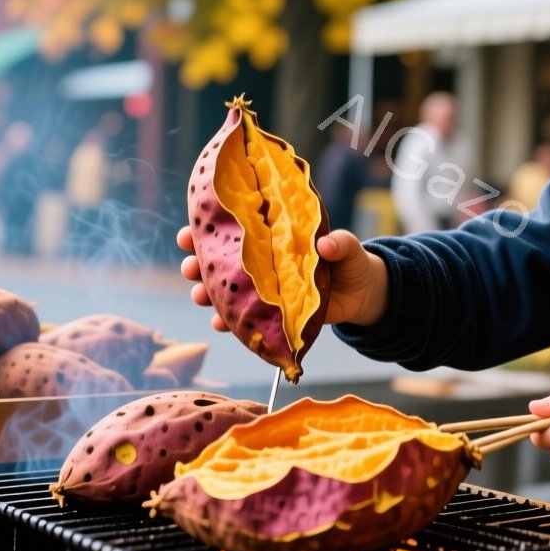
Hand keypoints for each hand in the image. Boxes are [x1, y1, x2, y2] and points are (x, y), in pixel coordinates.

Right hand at [176, 226, 387, 333]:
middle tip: (189, 267)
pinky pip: (243, 319)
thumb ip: (339, 243)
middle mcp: (261, 261)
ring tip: (198, 295)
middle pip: (219, 260)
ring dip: (206, 293)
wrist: (360, 294)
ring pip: (224, 290)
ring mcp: (262, 288)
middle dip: (197, 263)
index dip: (208, 227)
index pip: (234, 227)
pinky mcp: (270, 314)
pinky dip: (229, 322)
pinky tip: (220, 324)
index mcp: (272, 235)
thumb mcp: (347, 247)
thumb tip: (326, 244)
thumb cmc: (349, 261)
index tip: (190, 229)